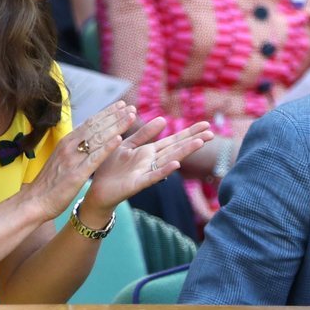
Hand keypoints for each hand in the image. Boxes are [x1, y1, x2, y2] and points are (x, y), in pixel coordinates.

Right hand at [19, 101, 135, 220]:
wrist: (34, 201)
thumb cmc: (49, 182)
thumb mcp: (60, 158)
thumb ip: (72, 147)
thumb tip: (85, 137)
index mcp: (66, 141)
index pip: (90, 122)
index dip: (107, 113)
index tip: (121, 105)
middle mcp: (69, 146)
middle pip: (96, 126)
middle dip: (115, 115)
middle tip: (131, 107)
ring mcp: (73, 159)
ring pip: (98, 138)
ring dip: (116, 126)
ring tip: (131, 117)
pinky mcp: (76, 175)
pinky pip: (94, 159)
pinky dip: (106, 148)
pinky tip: (118, 140)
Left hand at [84, 119, 212, 212]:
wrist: (97, 190)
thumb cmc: (111, 168)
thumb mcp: (127, 145)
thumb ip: (144, 134)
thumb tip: (163, 119)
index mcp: (149, 151)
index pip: (173, 140)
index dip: (189, 132)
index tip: (206, 124)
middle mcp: (151, 161)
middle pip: (176, 149)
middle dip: (193, 140)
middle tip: (212, 133)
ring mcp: (146, 172)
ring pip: (168, 160)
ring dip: (184, 152)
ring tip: (200, 142)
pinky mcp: (136, 184)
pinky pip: (152, 176)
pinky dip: (164, 170)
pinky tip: (176, 164)